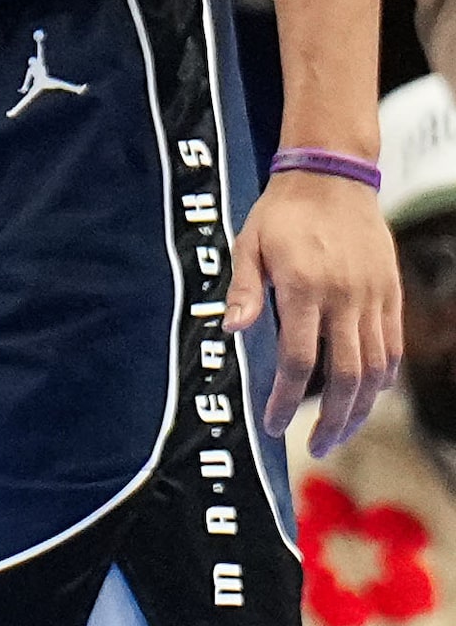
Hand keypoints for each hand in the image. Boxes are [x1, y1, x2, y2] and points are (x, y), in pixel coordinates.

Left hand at [226, 169, 401, 455]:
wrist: (332, 178)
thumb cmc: (282, 213)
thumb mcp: (249, 244)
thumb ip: (244, 290)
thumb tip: (232, 331)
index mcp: (304, 288)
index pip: (299, 360)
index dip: (287, 399)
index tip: (272, 423)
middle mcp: (344, 299)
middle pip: (346, 377)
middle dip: (331, 420)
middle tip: (314, 446)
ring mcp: (373, 299)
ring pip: (375, 370)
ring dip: (360, 409)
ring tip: (340, 433)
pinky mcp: (391, 295)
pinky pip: (392, 349)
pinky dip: (382, 379)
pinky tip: (367, 397)